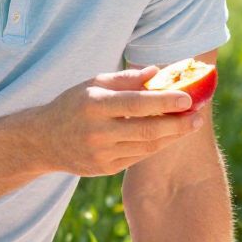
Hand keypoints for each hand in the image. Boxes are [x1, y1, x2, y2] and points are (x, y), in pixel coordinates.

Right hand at [32, 68, 204, 177]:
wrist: (43, 141)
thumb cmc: (73, 105)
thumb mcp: (93, 84)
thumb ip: (126, 79)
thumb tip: (157, 72)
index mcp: (94, 105)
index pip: (135, 104)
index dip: (164, 102)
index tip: (188, 98)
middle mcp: (97, 132)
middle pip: (146, 129)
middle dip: (177, 123)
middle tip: (198, 115)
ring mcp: (101, 154)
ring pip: (146, 146)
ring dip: (172, 135)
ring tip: (190, 124)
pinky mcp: (105, 169)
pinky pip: (138, 156)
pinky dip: (156, 145)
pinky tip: (168, 135)